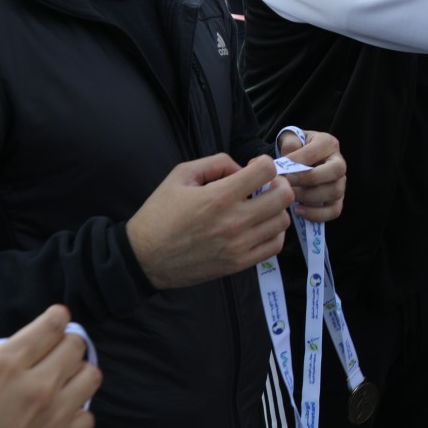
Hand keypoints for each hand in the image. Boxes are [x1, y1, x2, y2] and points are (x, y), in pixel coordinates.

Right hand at [0, 305, 100, 427]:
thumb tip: (24, 351)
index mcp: (2, 366)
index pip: (50, 325)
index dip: (56, 318)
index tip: (57, 319)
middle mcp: (35, 385)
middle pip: (75, 346)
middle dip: (67, 345)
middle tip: (56, 353)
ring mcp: (53, 414)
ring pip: (91, 375)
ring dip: (78, 374)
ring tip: (63, 382)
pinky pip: (88, 415)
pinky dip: (76, 413)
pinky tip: (61, 416)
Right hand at [126, 154, 294, 289]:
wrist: (143, 257)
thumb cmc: (159, 214)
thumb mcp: (180, 175)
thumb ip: (216, 163)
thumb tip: (243, 168)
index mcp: (219, 196)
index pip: (266, 171)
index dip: (264, 163)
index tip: (254, 168)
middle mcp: (234, 221)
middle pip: (284, 196)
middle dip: (278, 184)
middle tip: (265, 186)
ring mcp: (238, 245)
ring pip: (282, 221)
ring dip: (276, 209)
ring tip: (260, 207)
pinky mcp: (238, 264)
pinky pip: (275, 246)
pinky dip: (273, 233)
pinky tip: (259, 227)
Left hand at [278, 130, 345, 222]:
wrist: (297, 162)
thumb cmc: (293, 149)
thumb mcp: (289, 139)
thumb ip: (289, 142)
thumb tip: (289, 157)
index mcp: (327, 144)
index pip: (318, 151)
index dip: (298, 161)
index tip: (279, 169)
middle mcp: (339, 162)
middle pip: (336, 171)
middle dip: (310, 178)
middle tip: (288, 182)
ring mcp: (340, 182)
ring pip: (335, 192)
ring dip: (310, 196)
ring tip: (290, 197)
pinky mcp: (337, 200)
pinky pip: (334, 210)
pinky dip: (316, 214)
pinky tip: (298, 210)